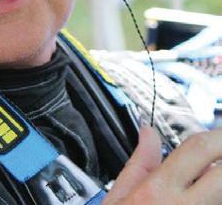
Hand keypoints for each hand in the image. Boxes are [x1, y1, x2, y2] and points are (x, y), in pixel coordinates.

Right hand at [105, 127, 221, 203]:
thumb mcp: (118, 197)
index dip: (218, 135)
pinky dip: (216, 195)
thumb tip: (148, 132)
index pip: (198, 149)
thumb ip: (139, 162)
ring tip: (208, 173)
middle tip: (221, 147)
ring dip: (220, 178)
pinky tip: (207, 192)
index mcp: (157, 190)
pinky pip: (219, 204)